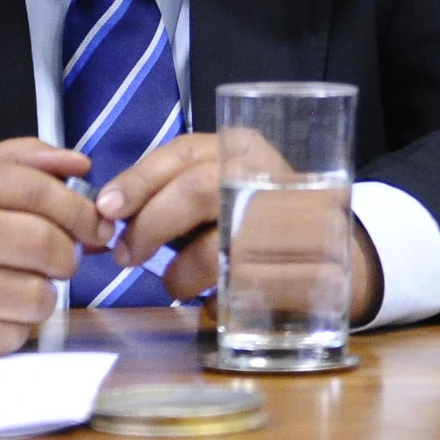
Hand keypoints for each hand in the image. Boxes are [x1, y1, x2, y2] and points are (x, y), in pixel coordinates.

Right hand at [0, 138, 109, 355]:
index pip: (32, 189)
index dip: (78, 208)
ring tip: (29, 283)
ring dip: (46, 293)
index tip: (96, 224)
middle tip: (66, 257)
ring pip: (30, 295)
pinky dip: (17, 327)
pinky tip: (0, 311)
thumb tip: (80, 165)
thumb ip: (17, 160)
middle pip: (38, 242)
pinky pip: (7, 336)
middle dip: (69, 253)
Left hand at [97, 132, 382, 324]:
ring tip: (170, 281)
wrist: (333, 251)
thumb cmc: (254, 214)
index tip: (106, 208)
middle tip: (125, 254)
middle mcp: (264, 172)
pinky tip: (198, 294)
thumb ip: (170, 194)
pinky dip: (208, 288)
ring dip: (178, 268)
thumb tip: (106, 216)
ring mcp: (284, 216)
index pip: (181, 153)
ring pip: (215, 240)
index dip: (138, 180)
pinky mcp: (295, 262)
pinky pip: (238, 279)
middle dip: (150, 224)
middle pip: (195, 189)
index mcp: (240, 146)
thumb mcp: (217, 187)